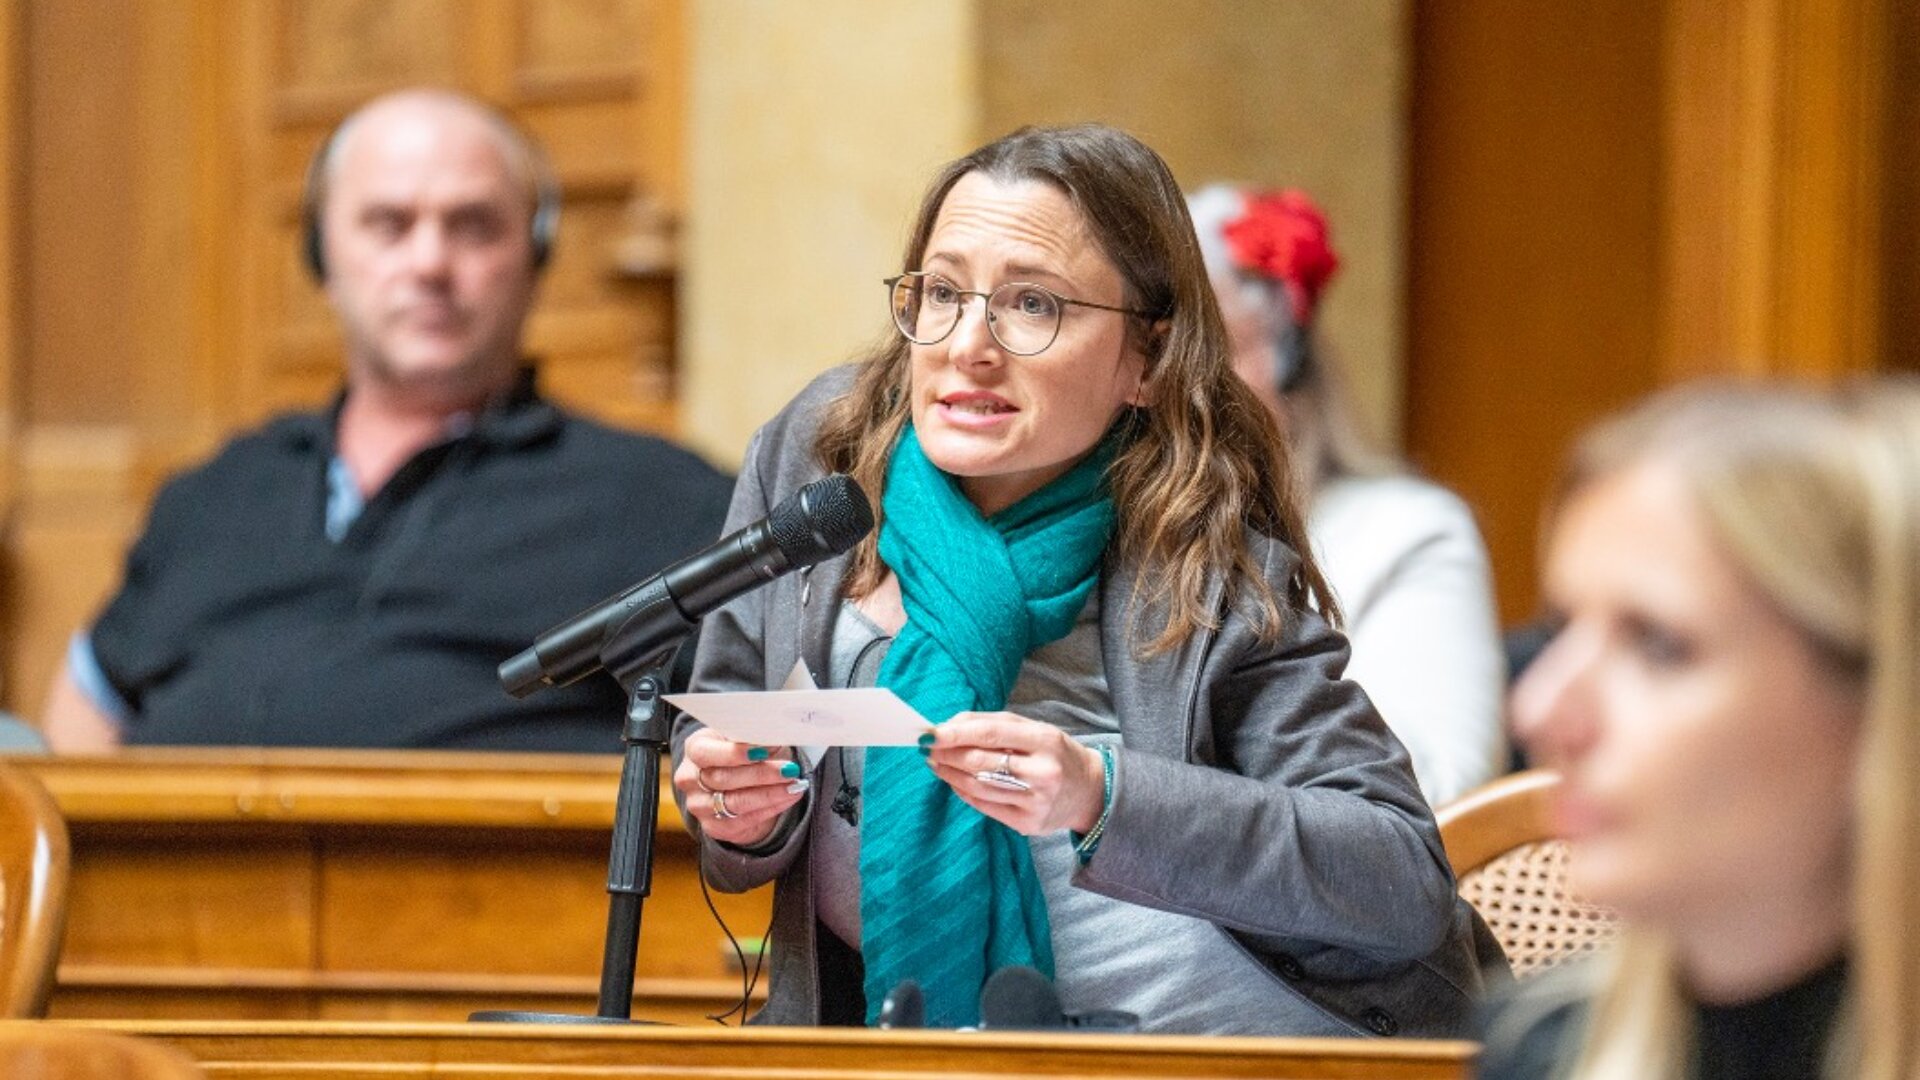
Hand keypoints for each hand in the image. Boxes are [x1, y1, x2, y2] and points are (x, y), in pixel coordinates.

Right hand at [674, 729, 807, 847]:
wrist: (738, 782)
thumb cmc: (742, 753)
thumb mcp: (745, 737)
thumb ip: (753, 736)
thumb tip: (774, 735)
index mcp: (694, 748)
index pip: (705, 753)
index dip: (735, 753)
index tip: (765, 749)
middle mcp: (690, 779)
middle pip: (723, 779)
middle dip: (761, 774)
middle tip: (790, 769)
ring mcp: (699, 805)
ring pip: (735, 802)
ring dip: (770, 794)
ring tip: (795, 785)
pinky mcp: (714, 827)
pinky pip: (744, 820)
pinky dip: (771, 808)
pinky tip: (788, 798)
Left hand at [924, 713, 1104, 836]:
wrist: (1089, 791)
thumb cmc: (1054, 753)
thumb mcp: (1034, 729)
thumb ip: (993, 724)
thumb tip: (949, 725)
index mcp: (1045, 740)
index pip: (991, 734)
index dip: (956, 733)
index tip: (931, 732)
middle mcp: (1043, 772)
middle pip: (981, 761)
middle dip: (947, 753)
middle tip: (927, 747)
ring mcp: (1036, 801)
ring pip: (978, 786)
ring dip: (949, 773)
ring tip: (936, 763)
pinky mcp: (1027, 824)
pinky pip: (984, 806)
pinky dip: (963, 792)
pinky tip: (954, 781)